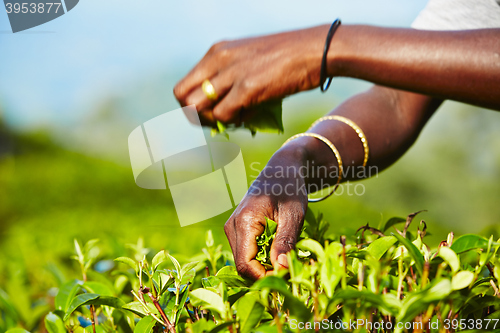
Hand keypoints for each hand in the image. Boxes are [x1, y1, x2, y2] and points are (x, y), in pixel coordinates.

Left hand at [174, 25, 328, 125]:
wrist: (314, 51)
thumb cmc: (286, 58)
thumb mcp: (248, 61)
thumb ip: (229, 80)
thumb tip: (218, 113)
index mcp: (216, 52)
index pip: (183, 86)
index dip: (190, 106)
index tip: (208, 115)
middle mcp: (218, 60)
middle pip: (184, 99)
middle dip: (196, 117)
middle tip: (217, 123)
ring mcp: (232, 73)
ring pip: (199, 109)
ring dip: (213, 122)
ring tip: (234, 120)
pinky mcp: (248, 88)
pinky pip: (223, 115)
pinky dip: (233, 123)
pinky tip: (249, 118)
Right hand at [224, 146, 307, 278]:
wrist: (282, 169)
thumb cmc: (290, 188)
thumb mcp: (293, 215)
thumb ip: (285, 242)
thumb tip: (280, 269)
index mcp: (244, 222)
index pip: (246, 265)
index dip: (265, 276)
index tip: (287, 273)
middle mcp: (232, 226)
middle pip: (243, 266)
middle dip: (266, 272)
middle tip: (289, 265)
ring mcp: (232, 228)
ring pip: (244, 261)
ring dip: (264, 264)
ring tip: (284, 252)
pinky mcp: (237, 229)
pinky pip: (246, 252)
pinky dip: (262, 255)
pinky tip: (277, 245)